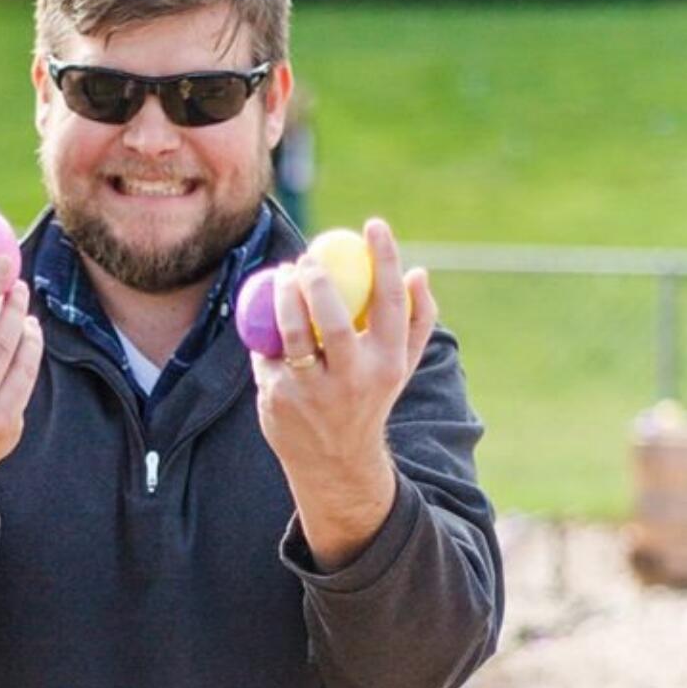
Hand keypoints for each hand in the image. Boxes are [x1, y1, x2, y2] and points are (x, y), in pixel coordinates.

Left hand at [250, 219, 436, 569]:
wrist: (336, 462)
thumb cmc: (370, 397)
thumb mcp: (401, 366)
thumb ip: (417, 319)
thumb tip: (419, 272)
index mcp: (389, 363)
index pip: (389, 302)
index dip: (384, 258)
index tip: (374, 225)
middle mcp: (354, 379)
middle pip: (333, 319)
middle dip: (318, 280)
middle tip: (308, 257)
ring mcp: (313, 392)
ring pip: (293, 333)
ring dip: (284, 296)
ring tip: (284, 275)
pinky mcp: (278, 399)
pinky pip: (268, 351)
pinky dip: (267, 331)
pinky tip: (269, 320)